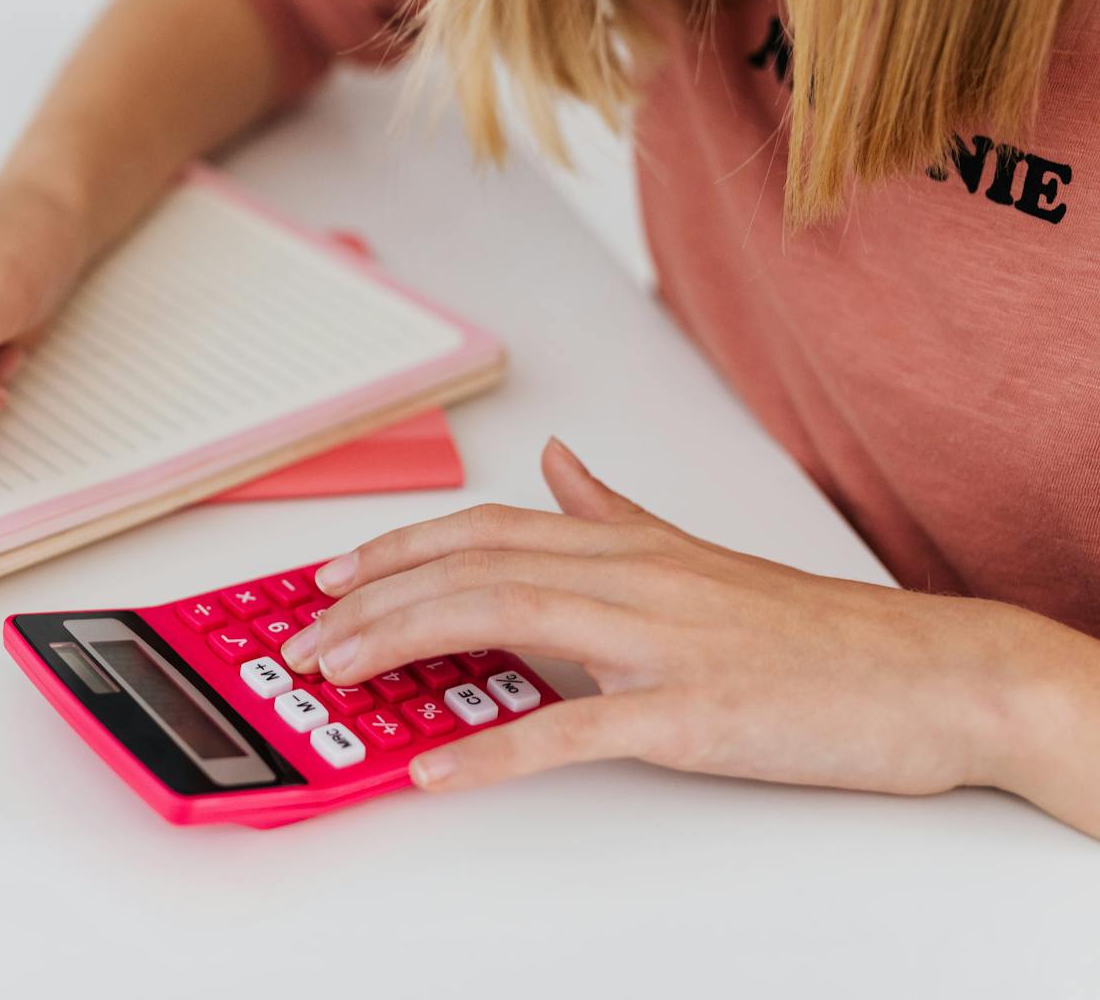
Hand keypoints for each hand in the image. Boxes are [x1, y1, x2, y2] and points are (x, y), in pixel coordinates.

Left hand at [281, 439, 1099, 829]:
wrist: (930, 675)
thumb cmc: (812, 633)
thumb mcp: (699, 555)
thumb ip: (618, 512)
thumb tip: (563, 466)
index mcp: (629, 544)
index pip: (486, 529)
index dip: (398, 548)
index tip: (331, 577)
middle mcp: (633, 576)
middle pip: (473, 567)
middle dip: (374, 600)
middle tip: (304, 636)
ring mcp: (661, 640)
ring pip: (504, 617)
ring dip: (404, 646)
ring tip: (336, 678)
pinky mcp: (691, 713)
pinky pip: (576, 727)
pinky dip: (496, 748)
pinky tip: (438, 768)